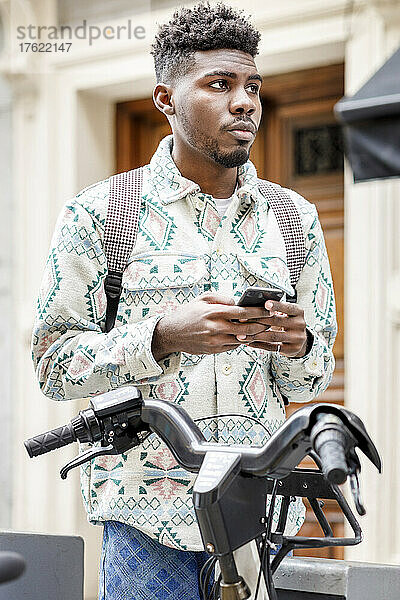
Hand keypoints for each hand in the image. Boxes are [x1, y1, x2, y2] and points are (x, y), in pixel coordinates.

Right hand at [151, 292, 274, 360]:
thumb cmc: (187, 314)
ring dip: (254, 335)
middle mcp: (216, 327)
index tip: (270, 309)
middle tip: (272, 322)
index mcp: (214, 312)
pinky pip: (233, 346)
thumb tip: (238, 302)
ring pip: (242, 339)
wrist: (171, 333)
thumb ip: (222, 298)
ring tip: (263, 330)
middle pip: (247, 328)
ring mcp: (215, 341)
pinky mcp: (214, 350)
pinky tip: (247, 336)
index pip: (243, 312)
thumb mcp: (202, 299)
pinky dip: (242, 341)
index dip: (259, 311)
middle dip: (262, 325)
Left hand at [238, 299, 307, 357]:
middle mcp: (299, 324)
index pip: (288, 307)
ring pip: (272, 336)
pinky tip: (248, 342)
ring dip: (255, 335)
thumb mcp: (286, 313)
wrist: (299, 340)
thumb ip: (274, 309)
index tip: (266, 304)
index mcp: (298, 312)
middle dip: (257, 320)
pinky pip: (271, 347)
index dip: (277, 305)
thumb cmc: (287, 322)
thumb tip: (253, 305)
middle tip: (242, 319)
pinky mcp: (291, 349)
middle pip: (276, 321)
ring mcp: (296, 338)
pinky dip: (258, 344)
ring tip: (241, 334)